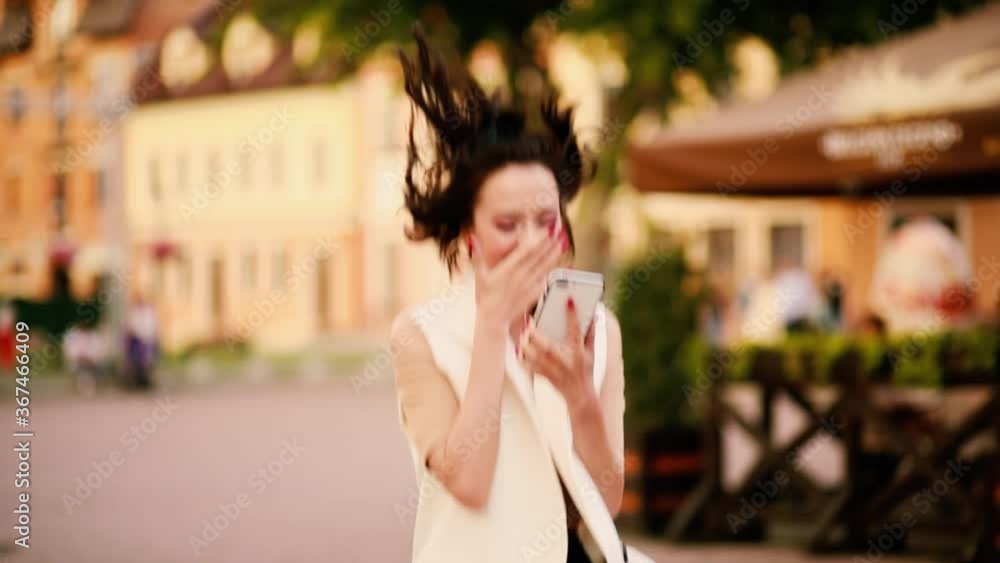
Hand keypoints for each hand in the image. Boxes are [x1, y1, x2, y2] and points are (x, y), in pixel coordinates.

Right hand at [470, 224, 566, 327]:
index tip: (544, 231)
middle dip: (549, 244)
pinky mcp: (533, 293)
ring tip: (561, 244)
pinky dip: (551, 270)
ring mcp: (528, 285)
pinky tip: (557, 262)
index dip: (536, 240)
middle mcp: (520, 276)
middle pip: (538, 257)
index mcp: (507, 270)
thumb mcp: (480, 275)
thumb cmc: (485, 297)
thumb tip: (473, 239)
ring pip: (544, 267)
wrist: (493, 319)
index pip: (525, 251)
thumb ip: (478, 256)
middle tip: (558, 232)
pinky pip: (544, 279)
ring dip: (554, 255)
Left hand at [519, 294, 597, 412]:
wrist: (580, 395)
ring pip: (532, 354)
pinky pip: (527, 365)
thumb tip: (594, 314)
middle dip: (534, 332)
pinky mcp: (543, 374)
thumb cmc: (586, 371)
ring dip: (524, 343)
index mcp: (577, 350)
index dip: (572, 313)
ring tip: (522, 334)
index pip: (575, 329)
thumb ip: (592, 333)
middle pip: (545, 344)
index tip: (568, 299)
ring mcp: (552, 368)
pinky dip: (521, 357)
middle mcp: (563, 358)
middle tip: (528, 320)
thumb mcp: (592, 352)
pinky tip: (520, 349)